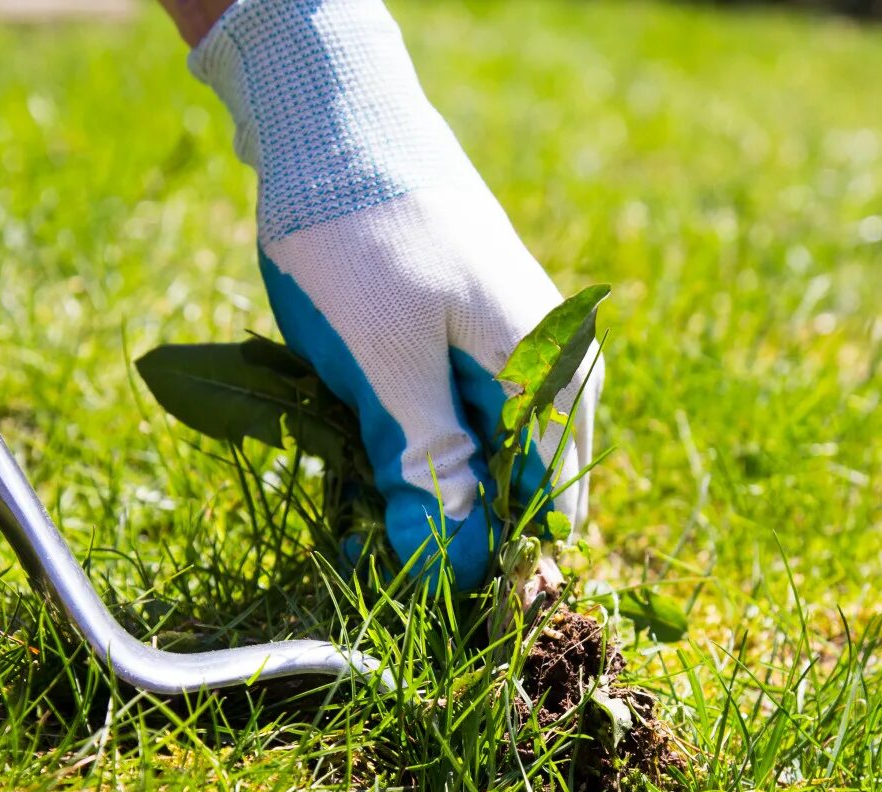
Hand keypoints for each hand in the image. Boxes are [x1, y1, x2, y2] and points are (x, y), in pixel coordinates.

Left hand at [190, 0, 601, 591]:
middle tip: (367, 537)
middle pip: (514, 488)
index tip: (419, 586)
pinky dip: (405, 441)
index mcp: (551, 374)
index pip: (545, 508)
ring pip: (477, 456)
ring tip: (354, 488)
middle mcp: (550, 366)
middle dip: (446, 523)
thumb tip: (455, 565)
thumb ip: (429, 465)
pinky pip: (450, 416)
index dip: (486, 560)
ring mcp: (509, 348)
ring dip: (418, 484)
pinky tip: (356, 440)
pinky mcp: (466, 337)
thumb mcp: (385, 364)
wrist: (331, 116)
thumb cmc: (361, 236)